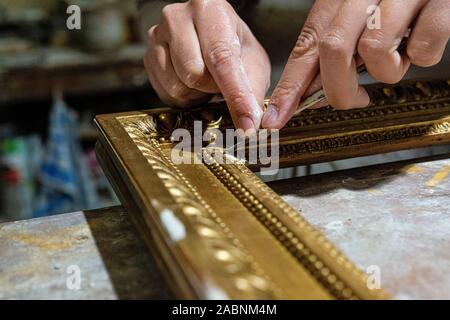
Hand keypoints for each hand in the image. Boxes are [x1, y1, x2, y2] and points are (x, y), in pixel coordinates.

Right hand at [144, 0, 270, 132]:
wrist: (211, 36)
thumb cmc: (234, 47)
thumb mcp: (253, 63)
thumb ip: (253, 90)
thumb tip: (251, 123)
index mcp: (209, 9)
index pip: (221, 57)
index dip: (236, 94)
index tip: (247, 123)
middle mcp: (177, 17)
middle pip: (194, 74)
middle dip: (213, 89)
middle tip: (222, 84)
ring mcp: (157, 37)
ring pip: (177, 87)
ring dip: (198, 94)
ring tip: (207, 82)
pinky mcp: (148, 58)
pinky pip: (165, 93)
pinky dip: (183, 97)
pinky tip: (192, 84)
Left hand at [262, 0, 449, 128]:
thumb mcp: (357, 18)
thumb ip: (336, 51)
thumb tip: (317, 95)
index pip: (305, 48)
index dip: (290, 88)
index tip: (276, 118)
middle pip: (333, 51)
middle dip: (339, 88)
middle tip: (353, 97)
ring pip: (376, 52)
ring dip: (387, 68)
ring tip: (398, 53)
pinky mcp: (440, 2)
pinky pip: (423, 50)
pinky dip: (422, 55)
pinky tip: (420, 40)